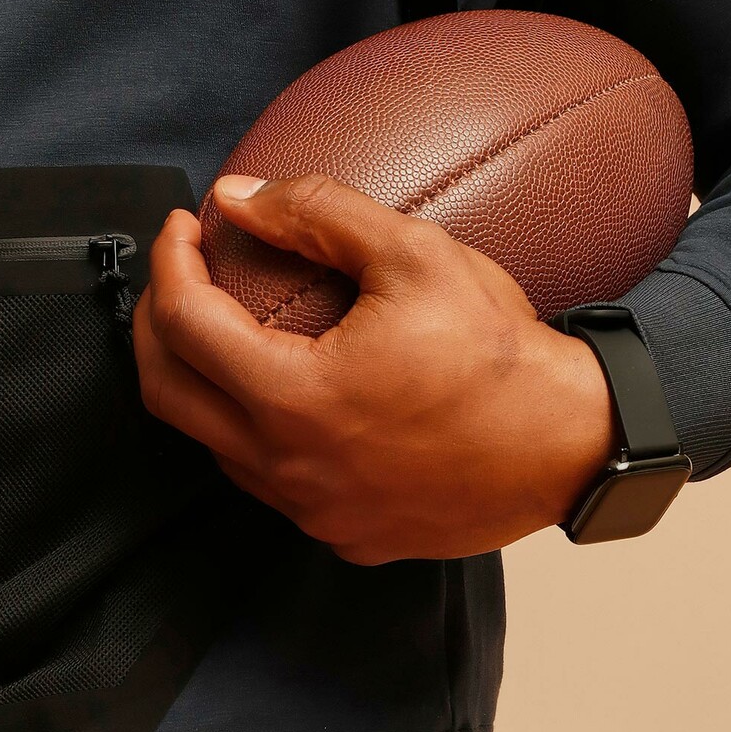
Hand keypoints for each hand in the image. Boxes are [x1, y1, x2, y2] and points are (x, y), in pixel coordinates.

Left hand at [132, 173, 617, 561]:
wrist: (572, 446)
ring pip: (214, 446)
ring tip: (232, 332)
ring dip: (205, 384)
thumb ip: (315, 213)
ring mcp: (311, 512)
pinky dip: (256, 432)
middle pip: (166, 395)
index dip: (169, 263)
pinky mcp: (341, 535)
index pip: (183, 324)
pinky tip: (291, 396)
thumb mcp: (414, 254)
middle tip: (182, 278)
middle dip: (157, 326)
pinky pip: (270, 483)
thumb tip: (237, 196)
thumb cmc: (502, 356)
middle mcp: (287, 468)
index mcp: (293, 399)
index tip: (185, 230)